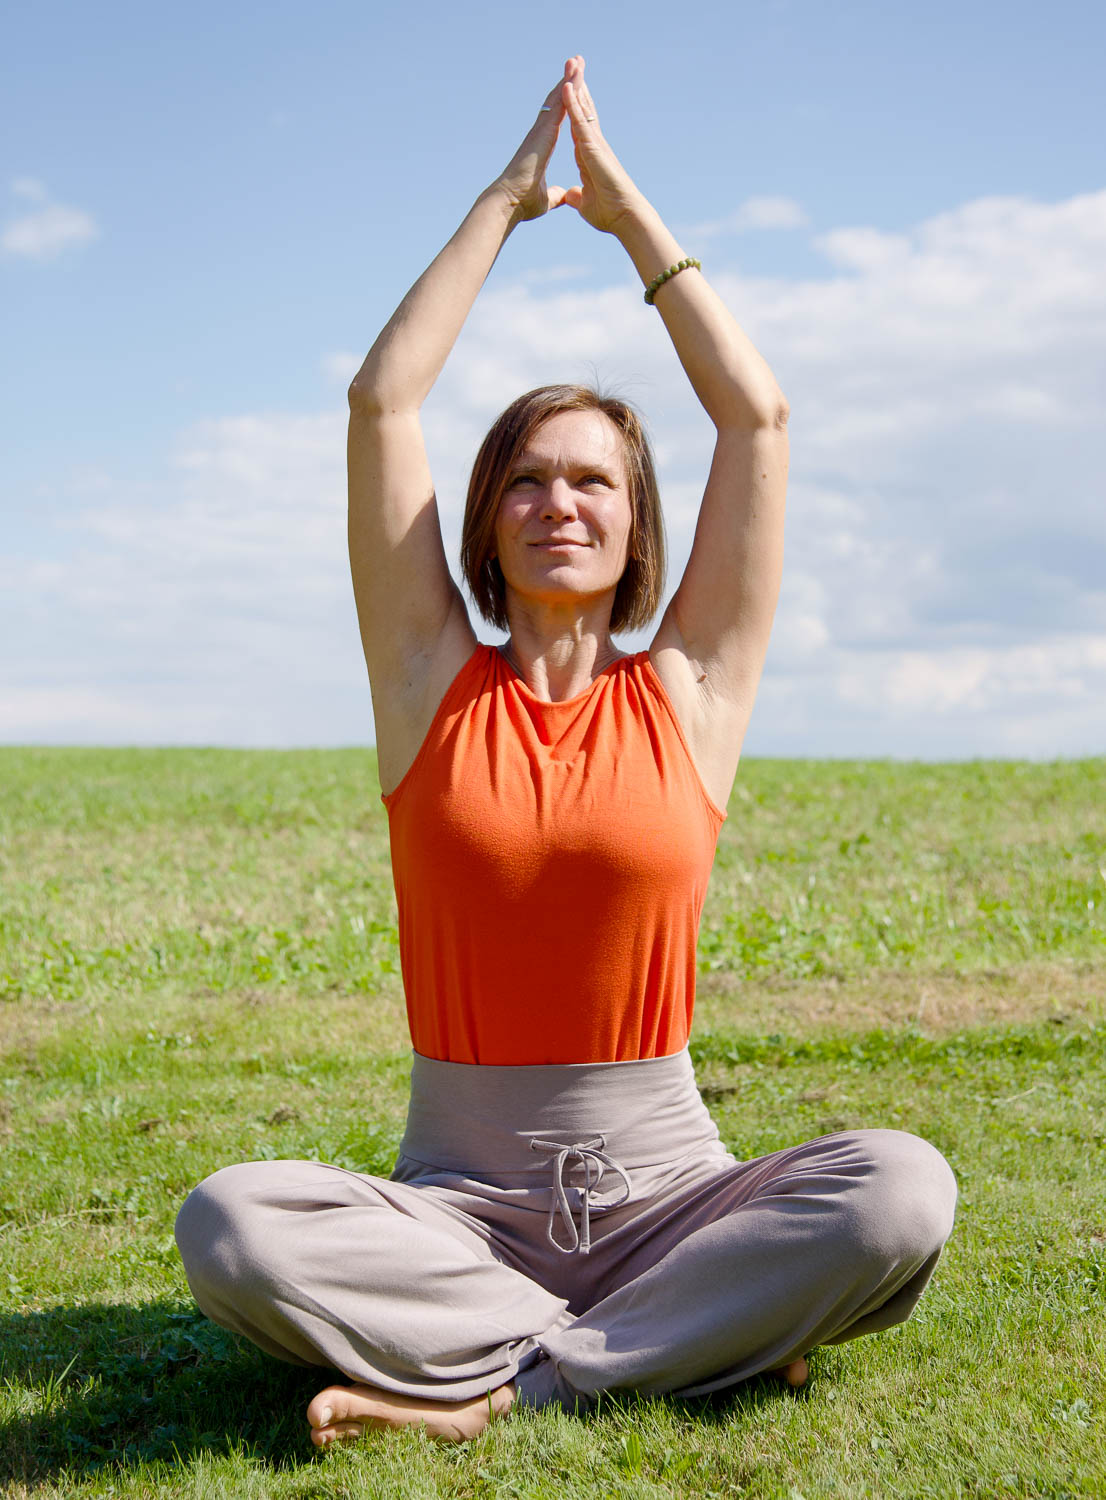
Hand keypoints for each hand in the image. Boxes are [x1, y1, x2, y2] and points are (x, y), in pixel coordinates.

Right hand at [494, 69, 570, 221]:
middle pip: (557, 103)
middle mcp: (541, 135)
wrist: (508, 203)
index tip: (573, 90)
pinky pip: (558, 105)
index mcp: (543, 147)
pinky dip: (566, 89)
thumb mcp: (547, 198)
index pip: (558, 121)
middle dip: (566, 84)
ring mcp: (540, 131)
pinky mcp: (542, 132)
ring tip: (577, 60)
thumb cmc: (522, 203)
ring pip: (557, 99)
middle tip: (575, 64)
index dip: (566, 105)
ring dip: (568, 79)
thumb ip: (555, 194)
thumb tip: (561, 197)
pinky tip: (574, 74)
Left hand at [559, 57, 644, 235]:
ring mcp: (595, 146)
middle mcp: (593, 147)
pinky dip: (573, 105)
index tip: (567, 93)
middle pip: (583, 112)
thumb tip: (571, 196)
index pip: (577, 129)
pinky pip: (581, 122)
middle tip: (574, 65)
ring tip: (571, 63)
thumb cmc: (611, 215)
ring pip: (583, 110)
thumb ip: (578, 196)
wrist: (626, 219)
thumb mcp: (585, 204)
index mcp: (588, 158)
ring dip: (576, 87)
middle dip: (578, 89)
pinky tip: (566, 87)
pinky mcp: (594, 149)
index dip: (572, 110)